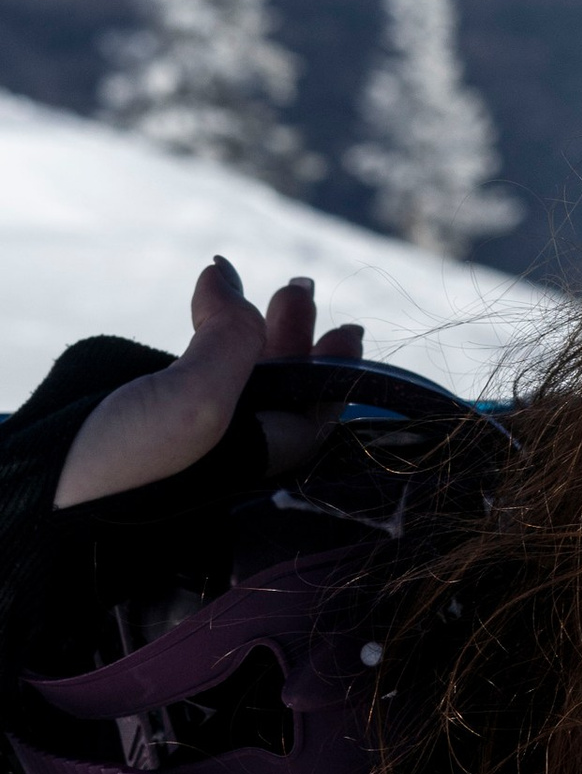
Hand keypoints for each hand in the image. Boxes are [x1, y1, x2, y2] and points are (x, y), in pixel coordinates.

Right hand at [52, 260, 364, 510]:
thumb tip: (230, 282)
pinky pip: (196, 363)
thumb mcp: (198, 400)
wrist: (42, 491)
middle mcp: (232, 444)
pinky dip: (209, 327)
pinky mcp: (147, 408)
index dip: (337, 366)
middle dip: (295, 334)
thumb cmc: (127, 464)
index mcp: (260, 457)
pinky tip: (208, 295)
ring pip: (239, 368)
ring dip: (255, 324)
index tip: (348, 326)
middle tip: (299, 286)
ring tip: (265, 284)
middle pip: (283, 385)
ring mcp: (189, 426)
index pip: (317, 410)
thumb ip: (232, 339)